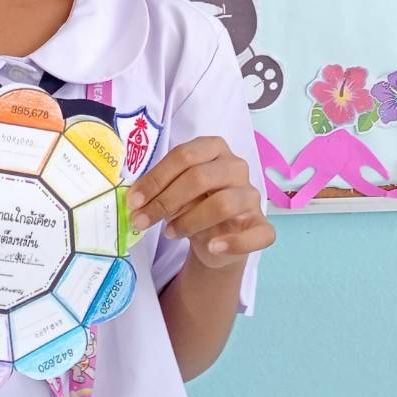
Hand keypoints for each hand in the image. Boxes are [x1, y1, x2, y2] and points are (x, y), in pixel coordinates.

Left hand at [125, 136, 274, 269]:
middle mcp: (237, 167)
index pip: (184, 155)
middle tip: (141, 221)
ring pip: (223, 203)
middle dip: (165, 201)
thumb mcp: (173, 192)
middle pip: (200, 177)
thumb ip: (159, 190)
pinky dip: (233, 243)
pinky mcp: (262, 225)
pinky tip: (212, 247)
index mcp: (214, 149)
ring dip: (189, 221)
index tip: (133, 201)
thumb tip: (135, 200)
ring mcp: (251, 196)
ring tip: (170, 233)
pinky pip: (256, 234)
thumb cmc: (192, 205)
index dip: (156, 178)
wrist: (215, 239)